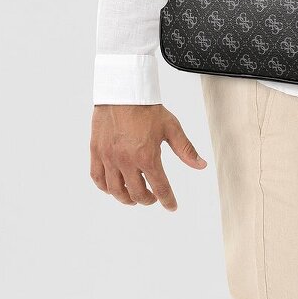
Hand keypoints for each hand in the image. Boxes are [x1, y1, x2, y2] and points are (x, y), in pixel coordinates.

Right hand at [91, 102, 207, 210]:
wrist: (122, 92)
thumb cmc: (147, 108)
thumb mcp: (171, 128)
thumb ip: (186, 149)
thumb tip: (201, 165)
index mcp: (147, 156)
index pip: (160, 188)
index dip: (167, 201)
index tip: (171, 206)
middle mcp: (126, 161)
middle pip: (136, 194)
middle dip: (147, 200)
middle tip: (152, 197)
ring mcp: (109, 158)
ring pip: (115, 191)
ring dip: (126, 198)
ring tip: (133, 196)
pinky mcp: (96, 152)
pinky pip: (97, 178)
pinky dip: (105, 187)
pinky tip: (113, 187)